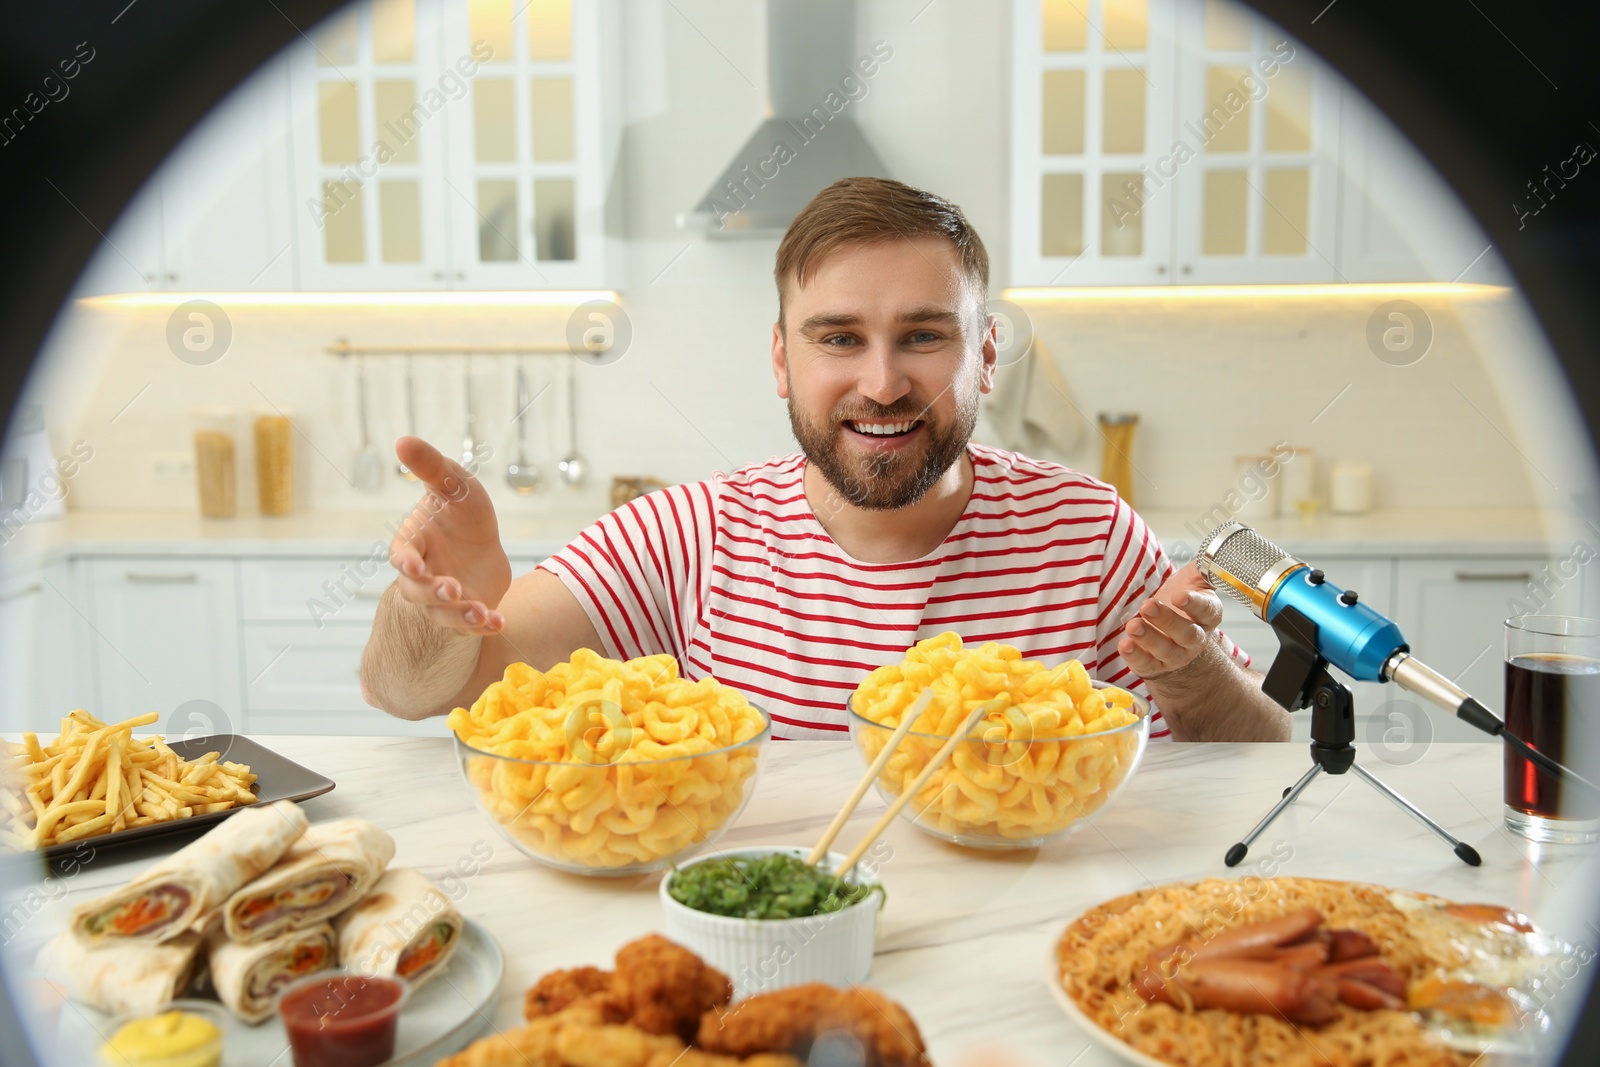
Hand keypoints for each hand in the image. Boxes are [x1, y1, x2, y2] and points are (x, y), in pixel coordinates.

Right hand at [387, 436, 511, 635]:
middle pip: (418, 592)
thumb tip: (402, 440)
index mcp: (414, 543)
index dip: (405, 561)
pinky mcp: (466, 612)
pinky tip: (499, 622)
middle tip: (452, 590)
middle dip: (433, 593)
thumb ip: (430, 467)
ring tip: (480, 612)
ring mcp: (443, 598)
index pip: (401, 555)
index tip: (411, 565)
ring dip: (459, 615)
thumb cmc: (460, 511)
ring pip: (443, 614)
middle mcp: (422, 575)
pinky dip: (483, 626)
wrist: (483, 546)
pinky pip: (470, 625)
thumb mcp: (453, 484)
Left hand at [1116, 562, 1225, 679]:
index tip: (1178, 596)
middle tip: (1148, 606)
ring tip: (1133, 626)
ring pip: (1166, 651)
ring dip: (1149, 638)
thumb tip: (1207, 555)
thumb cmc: (1177, 600)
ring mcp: (1175, 655)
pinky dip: (1135, 657)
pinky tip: (1125, 645)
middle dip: (1167, 620)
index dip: (1194, 604)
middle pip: (1186, 634)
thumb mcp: (1191, 581)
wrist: (1166, 630)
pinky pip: (1146, 665)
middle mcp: (1194, 639)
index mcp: (1207, 615)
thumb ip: (1201, 568)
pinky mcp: (1155, 667)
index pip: (1206, 610)